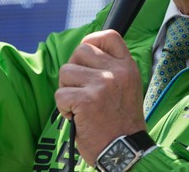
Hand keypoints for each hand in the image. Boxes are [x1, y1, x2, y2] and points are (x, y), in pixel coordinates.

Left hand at [55, 30, 147, 165]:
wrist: (125, 151)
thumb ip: (111, 69)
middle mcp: (116, 72)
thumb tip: (83, 52)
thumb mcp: (127, 88)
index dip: (91, 41)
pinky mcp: (86, 100)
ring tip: (80, 106)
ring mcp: (101, 84)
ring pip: (66, 72)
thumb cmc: (121, 123)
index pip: (109, 36)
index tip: (85, 57)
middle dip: (73, 69)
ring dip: (67, 90)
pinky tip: (77, 117)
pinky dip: (63, 108)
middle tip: (80, 89)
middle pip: (80, 51)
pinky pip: (60, 94)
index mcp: (127, 67)